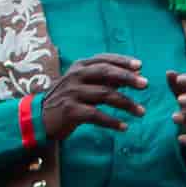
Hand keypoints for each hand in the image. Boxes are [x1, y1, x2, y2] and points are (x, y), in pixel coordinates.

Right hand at [33, 55, 148, 148]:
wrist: (40, 117)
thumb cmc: (68, 99)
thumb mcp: (83, 84)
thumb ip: (104, 79)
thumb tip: (132, 74)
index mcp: (79, 67)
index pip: (104, 59)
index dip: (122, 61)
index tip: (140, 66)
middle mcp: (76, 76)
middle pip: (106, 73)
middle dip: (128, 78)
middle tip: (145, 85)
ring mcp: (72, 93)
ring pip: (105, 95)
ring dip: (126, 104)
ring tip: (141, 112)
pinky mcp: (70, 111)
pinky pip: (96, 115)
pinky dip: (112, 121)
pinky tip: (124, 127)